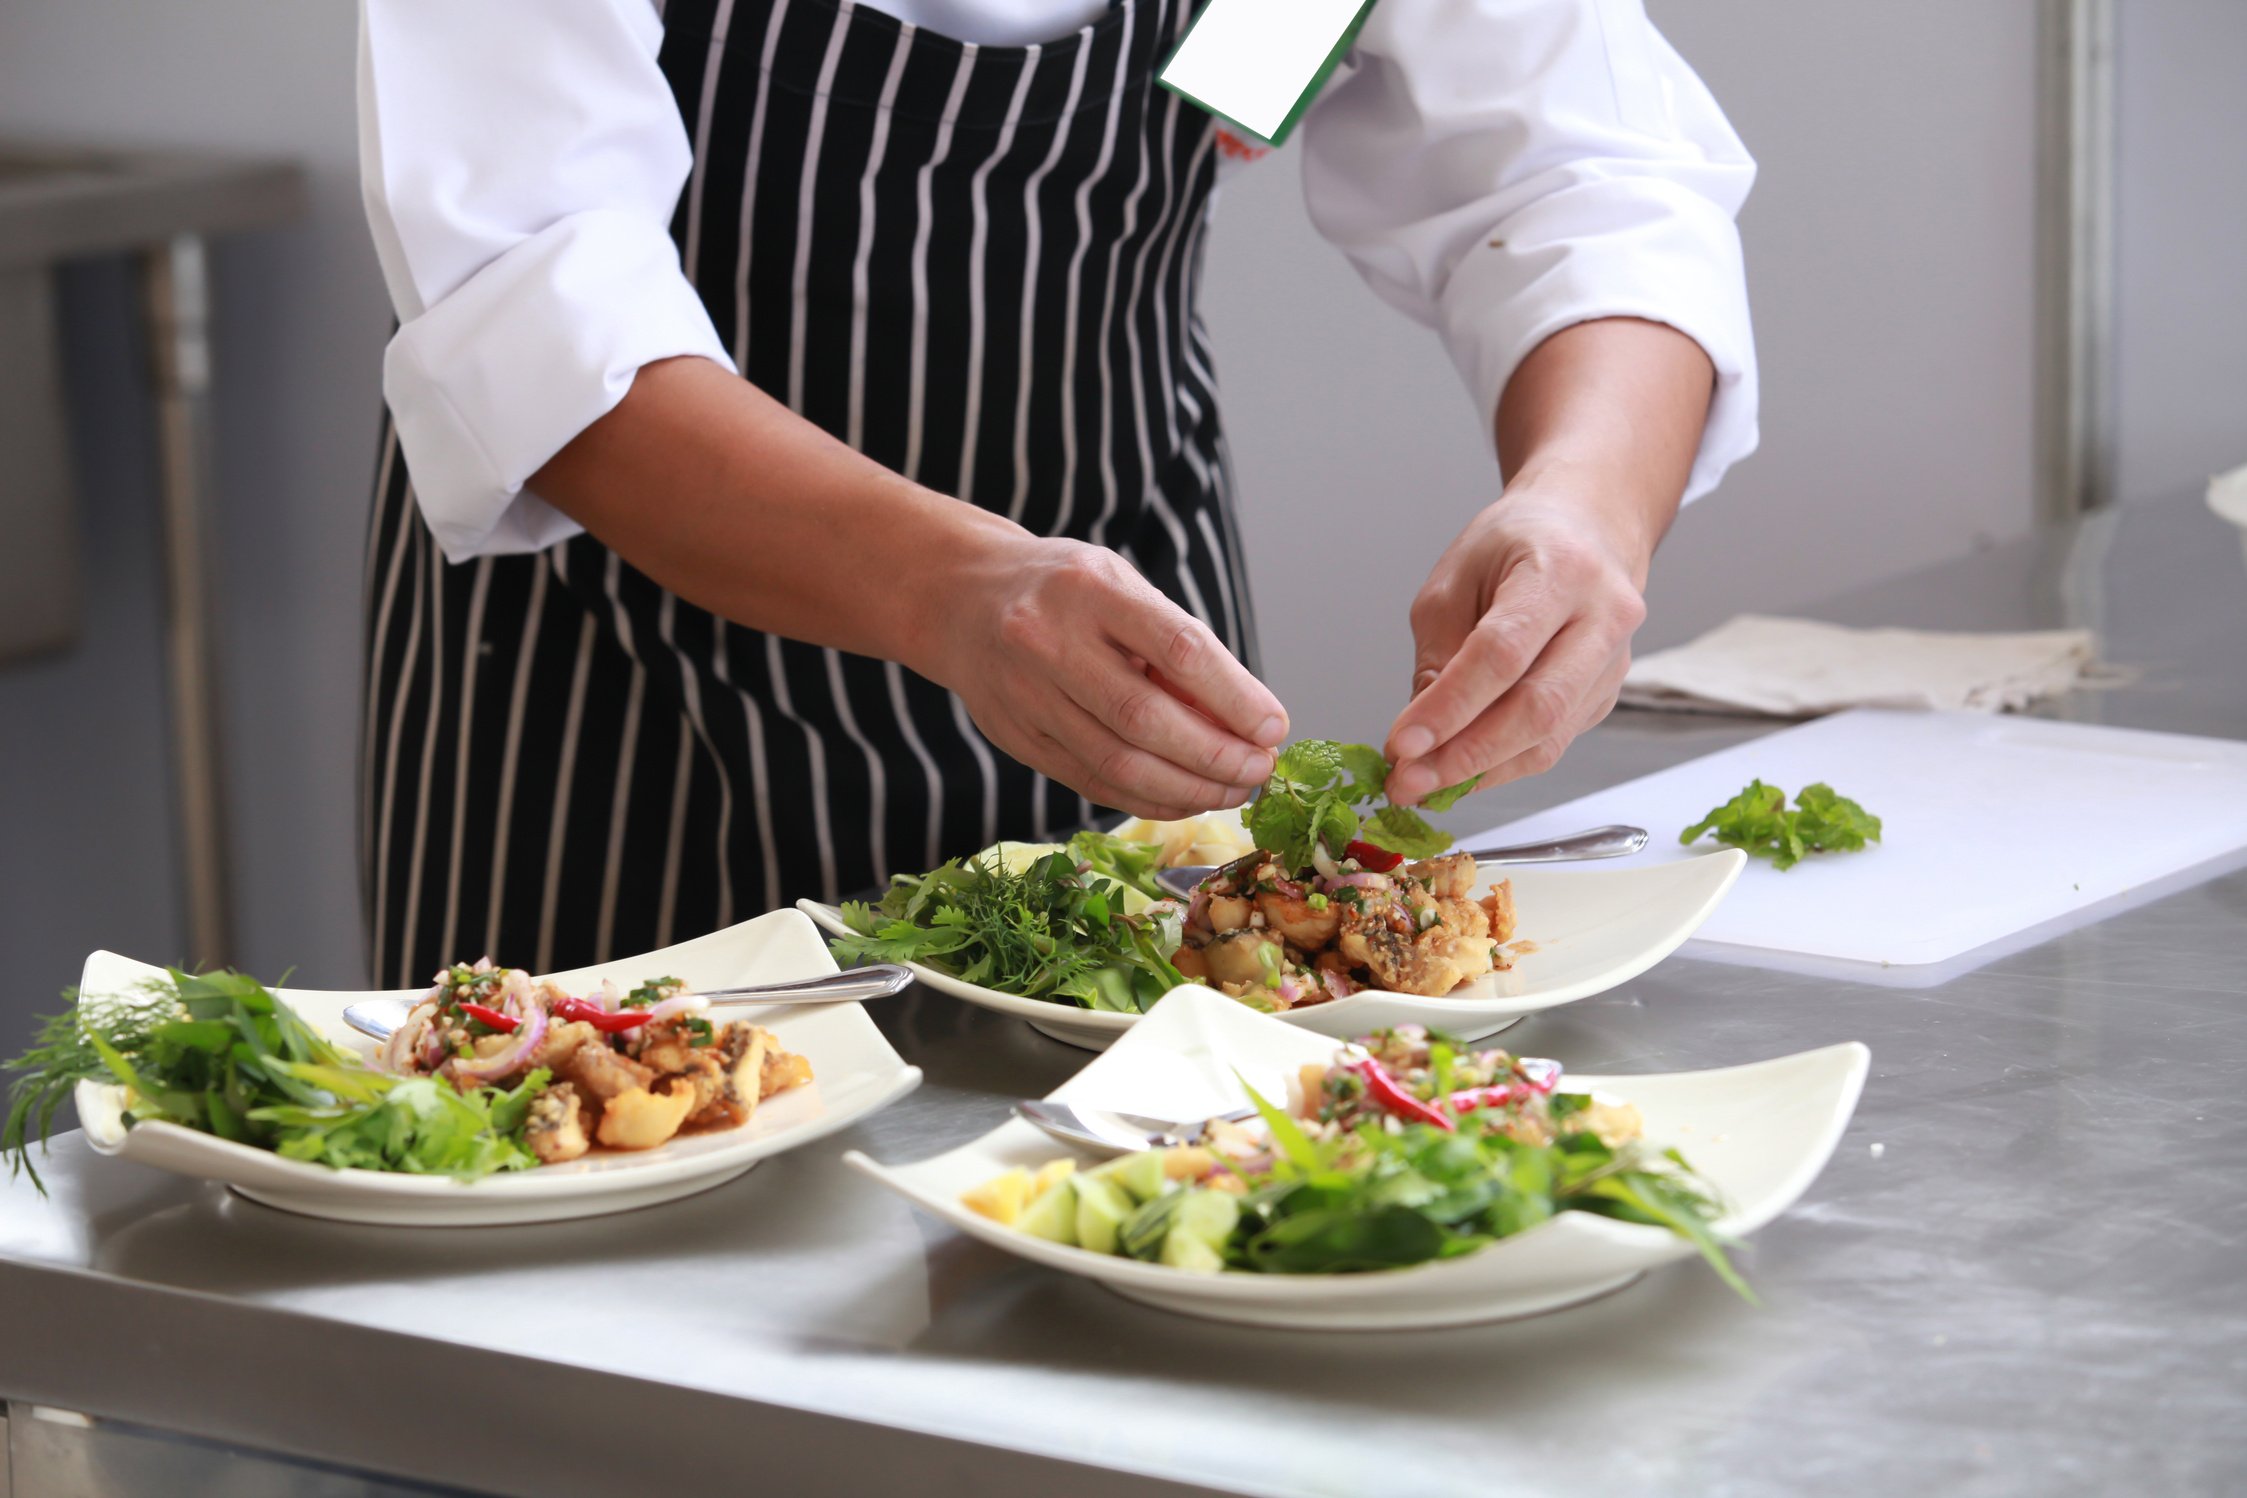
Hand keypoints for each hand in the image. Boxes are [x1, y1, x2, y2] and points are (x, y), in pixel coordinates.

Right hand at [922, 536, 1289, 818]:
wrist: (962, 600)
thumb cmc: (1064, 591)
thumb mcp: (1121, 586)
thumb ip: (1175, 644)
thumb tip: (1245, 718)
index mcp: (1092, 588)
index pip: (1177, 648)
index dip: (1233, 696)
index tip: (1273, 728)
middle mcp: (1050, 641)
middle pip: (1145, 717)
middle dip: (1216, 755)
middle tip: (1260, 770)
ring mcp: (1027, 695)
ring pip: (1118, 763)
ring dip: (1189, 789)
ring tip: (1234, 790)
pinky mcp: (1017, 738)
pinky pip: (1093, 784)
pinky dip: (1149, 799)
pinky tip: (1186, 798)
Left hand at [1382, 486, 1651, 805]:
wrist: (1586, 528)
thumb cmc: (1515, 546)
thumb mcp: (1455, 579)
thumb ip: (1438, 653)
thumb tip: (1419, 734)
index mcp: (1561, 570)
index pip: (1502, 653)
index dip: (1449, 707)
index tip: (1401, 745)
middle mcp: (1604, 617)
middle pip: (1537, 707)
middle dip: (1465, 756)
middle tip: (1408, 782)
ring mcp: (1614, 661)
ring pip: (1549, 737)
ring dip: (1480, 772)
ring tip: (1422, 784)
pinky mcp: (1607, 694)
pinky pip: (1552, 742)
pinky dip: (1501, 765)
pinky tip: (1459, 770)